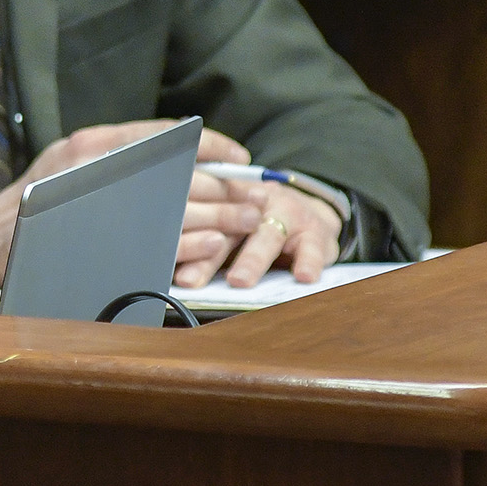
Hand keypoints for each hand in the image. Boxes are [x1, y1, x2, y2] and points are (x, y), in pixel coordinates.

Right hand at [0, 121, 251, 300]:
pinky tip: (215, 243)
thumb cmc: (33, 203)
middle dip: (227, 186)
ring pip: (177, 209)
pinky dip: (192, 244)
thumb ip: (115, 152)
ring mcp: (97, 207)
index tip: (241, 157)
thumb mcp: (68, 161)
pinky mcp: (99, 244)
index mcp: (92, 142)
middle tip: (259, 197)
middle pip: (180, 174)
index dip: (211, 145)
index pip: (166, 135)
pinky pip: (159, 243)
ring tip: (251, 221)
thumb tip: (177, 148)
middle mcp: (97, 168)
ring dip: (221, 216)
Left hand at [174, 181, 338, 289]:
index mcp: (225, 205)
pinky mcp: (315, 231)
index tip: (171, 274)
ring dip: (251, 260)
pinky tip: (302, 277)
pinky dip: (309, 262)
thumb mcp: (232, 230)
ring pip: (266, 237)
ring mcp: (285, 215)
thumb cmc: (260, 227)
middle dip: (208, 257)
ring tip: (239, 281)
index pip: (201, 228)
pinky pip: (312, 248)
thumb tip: (173, 278)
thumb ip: (207, 247)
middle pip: (227, 233)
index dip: (185, 250)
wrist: (312, 213)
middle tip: (192, 280)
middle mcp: (252, 206)